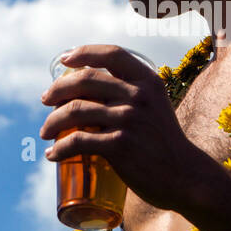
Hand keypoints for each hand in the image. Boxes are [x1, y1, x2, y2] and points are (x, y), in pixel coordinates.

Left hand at [39, 44, 210, 213]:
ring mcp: (129, 120)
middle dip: (57, 89)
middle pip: (85, 80)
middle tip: (45, 101)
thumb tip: (90, 89)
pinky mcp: (120, 146)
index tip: (65, 60)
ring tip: (45, 132)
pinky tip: (52, 155)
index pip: (112, 54)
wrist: (185, 177)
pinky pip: (78, 141)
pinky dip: (59, 149)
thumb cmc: (164, 143)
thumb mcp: (155, 107)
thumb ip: (132, 93)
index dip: (84, 53)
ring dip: (52, 122)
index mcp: (148, 81)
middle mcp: (138, 96)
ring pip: (75, 110)